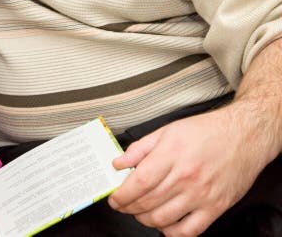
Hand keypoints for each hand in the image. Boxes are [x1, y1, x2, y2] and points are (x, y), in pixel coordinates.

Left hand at [108, 105, 266, 235]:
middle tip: (123, 205)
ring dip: (145, 220)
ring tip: (139, 212)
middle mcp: (186, 177)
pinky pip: (189, 230)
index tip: (114, 199)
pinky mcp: (216, 207)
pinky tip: (164, 223)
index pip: (139, 183)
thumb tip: (117, 163)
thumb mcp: (166, 131)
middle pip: (147, 202)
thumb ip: (139, 148)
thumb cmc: (206, 131)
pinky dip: (171, 232)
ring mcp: (202, 194)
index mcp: (171, 155)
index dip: (121, 195)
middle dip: (128, 207)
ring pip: (163, 219)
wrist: (244, 136)